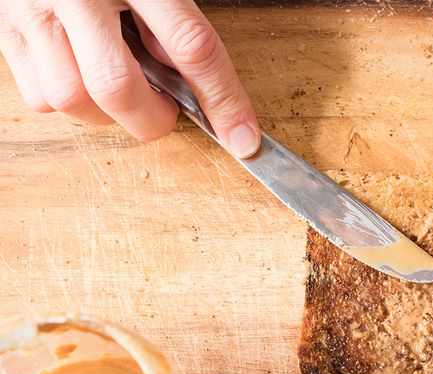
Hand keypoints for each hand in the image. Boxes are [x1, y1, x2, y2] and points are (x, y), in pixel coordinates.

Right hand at [0, 0, 259, 156]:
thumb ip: (174, 22)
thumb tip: (192, 82)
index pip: (191, 46)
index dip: (223, 100)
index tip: (244, 138)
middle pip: (116, 87)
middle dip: (151, 119)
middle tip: (164, 110)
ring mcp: (30, 9)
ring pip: (72, 99)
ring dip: (108, 112)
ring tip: (120, 84)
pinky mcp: (4, 29)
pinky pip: (39, 97)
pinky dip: (71, 103)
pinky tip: (82, 75)